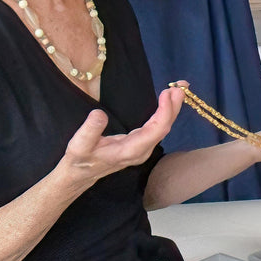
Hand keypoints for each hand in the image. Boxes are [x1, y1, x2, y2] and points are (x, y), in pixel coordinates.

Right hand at [59, 86, 183, 188]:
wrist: (79, 175)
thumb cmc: (79, 160)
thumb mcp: (78, 145)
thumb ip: (89, 131)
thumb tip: (99, 114)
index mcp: (130, 151)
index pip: (155, 130)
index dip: (165, 112)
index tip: (167, 93)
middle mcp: (141, 151)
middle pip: (164, 128)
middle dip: (174, 106)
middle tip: (181, 85)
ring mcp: (142, 148)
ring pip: (163, 127)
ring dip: (172, 107)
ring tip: (179, 88)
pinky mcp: (140, 144)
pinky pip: (158, 127)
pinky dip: (165, 112)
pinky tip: (169, 100)